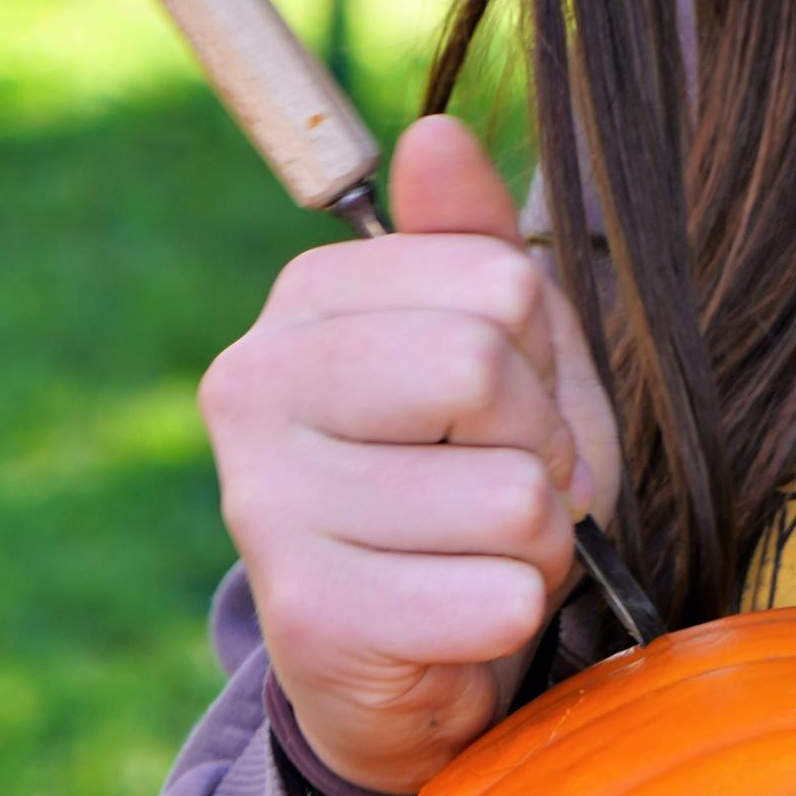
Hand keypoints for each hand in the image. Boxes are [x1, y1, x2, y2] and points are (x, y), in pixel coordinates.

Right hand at [199, 116, 622, 795]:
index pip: (497, 281)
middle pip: (485, 370)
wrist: (417, 661)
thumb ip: (471, 244)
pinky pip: (497, 597)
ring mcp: (265, 504)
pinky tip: (456, 620)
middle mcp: (252, 389)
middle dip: (542, 447)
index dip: (538, 357)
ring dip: (536, 545)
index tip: (500, 410)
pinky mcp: (307, 618)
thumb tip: (437, 134)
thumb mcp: (496, 351)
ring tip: (474, 557)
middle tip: (501, 489)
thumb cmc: (466, 483)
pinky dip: (512, 615)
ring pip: (511, 497)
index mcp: (302, 304)